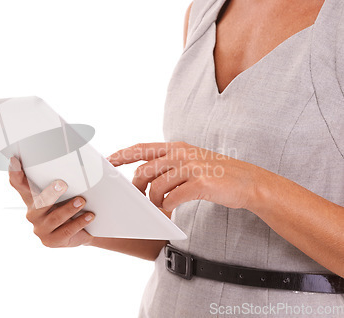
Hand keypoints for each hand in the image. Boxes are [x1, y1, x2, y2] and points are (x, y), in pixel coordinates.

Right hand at [8, 157, 94, 246]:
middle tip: (61, 184)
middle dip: (50, 193)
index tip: (14, 159)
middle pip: (38, 201)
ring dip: (70, 208)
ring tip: (82, 201)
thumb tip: (76, 159)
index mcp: (32, 197)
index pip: (19, 184)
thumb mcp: (65, 192)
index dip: (15, 173)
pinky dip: (80, 222)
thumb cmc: (71, 206)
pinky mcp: (51, 241)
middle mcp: (33, 213)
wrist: (82, 231)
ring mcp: (40, 229)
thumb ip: (62, 180)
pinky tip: (89, 216)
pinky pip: (66, 231)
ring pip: (55, 217)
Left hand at [107, 142, 264, 211]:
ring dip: (154, 201)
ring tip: (161, 206)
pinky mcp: (200, 184)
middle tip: (140, 199)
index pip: (142, 149)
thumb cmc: (216, 174)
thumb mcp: (191, 161)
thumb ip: (169, 165)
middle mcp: (181, 154)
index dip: (122, 155)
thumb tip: (144, 176)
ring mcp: (191, 168)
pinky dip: (168, 206)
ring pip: (156, 187)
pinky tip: (172, 209)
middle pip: (144, 171)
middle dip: (137, 188)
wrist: (248, 182)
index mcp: (177, 147)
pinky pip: (172, 198)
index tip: (107, 162)